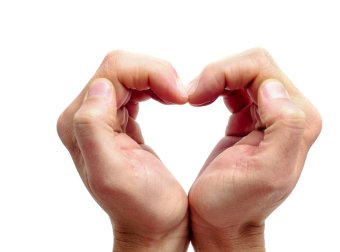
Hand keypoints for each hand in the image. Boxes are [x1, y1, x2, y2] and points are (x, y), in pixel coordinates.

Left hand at [57, 51, 188, 250]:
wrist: (153, 225)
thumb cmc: (142, 207)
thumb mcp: (113, 173)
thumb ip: (93, 127)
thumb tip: (100, 86)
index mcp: (80, 124)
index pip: (114, 71)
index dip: (151, 74)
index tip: (179, 97)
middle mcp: (85, 116)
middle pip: (121, 67)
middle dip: (157, 73)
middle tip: (182, 97)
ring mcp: (102, 117)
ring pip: (130, 73)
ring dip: (159, 79)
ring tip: (178, 98)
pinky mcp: (118, 119)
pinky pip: (135, 86)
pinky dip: (156, 86)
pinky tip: (169, 100)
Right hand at [187, 48, 321, 250]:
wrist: (223, 222)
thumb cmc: (234, 204)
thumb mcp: (265, 172)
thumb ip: (284, 126)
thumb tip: (272, 87)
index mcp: (298, 121)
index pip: (262, 69)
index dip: (224, 73)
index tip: (195, 97)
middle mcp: (290, 112)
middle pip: (253, 65)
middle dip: (218, 74)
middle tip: (191, 96)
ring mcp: (270, 114)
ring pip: (243, 72)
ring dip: (215, 79)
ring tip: (194, 99)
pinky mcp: (251, 117)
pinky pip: (235, 86)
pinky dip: (215, 86)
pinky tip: (201, 101)